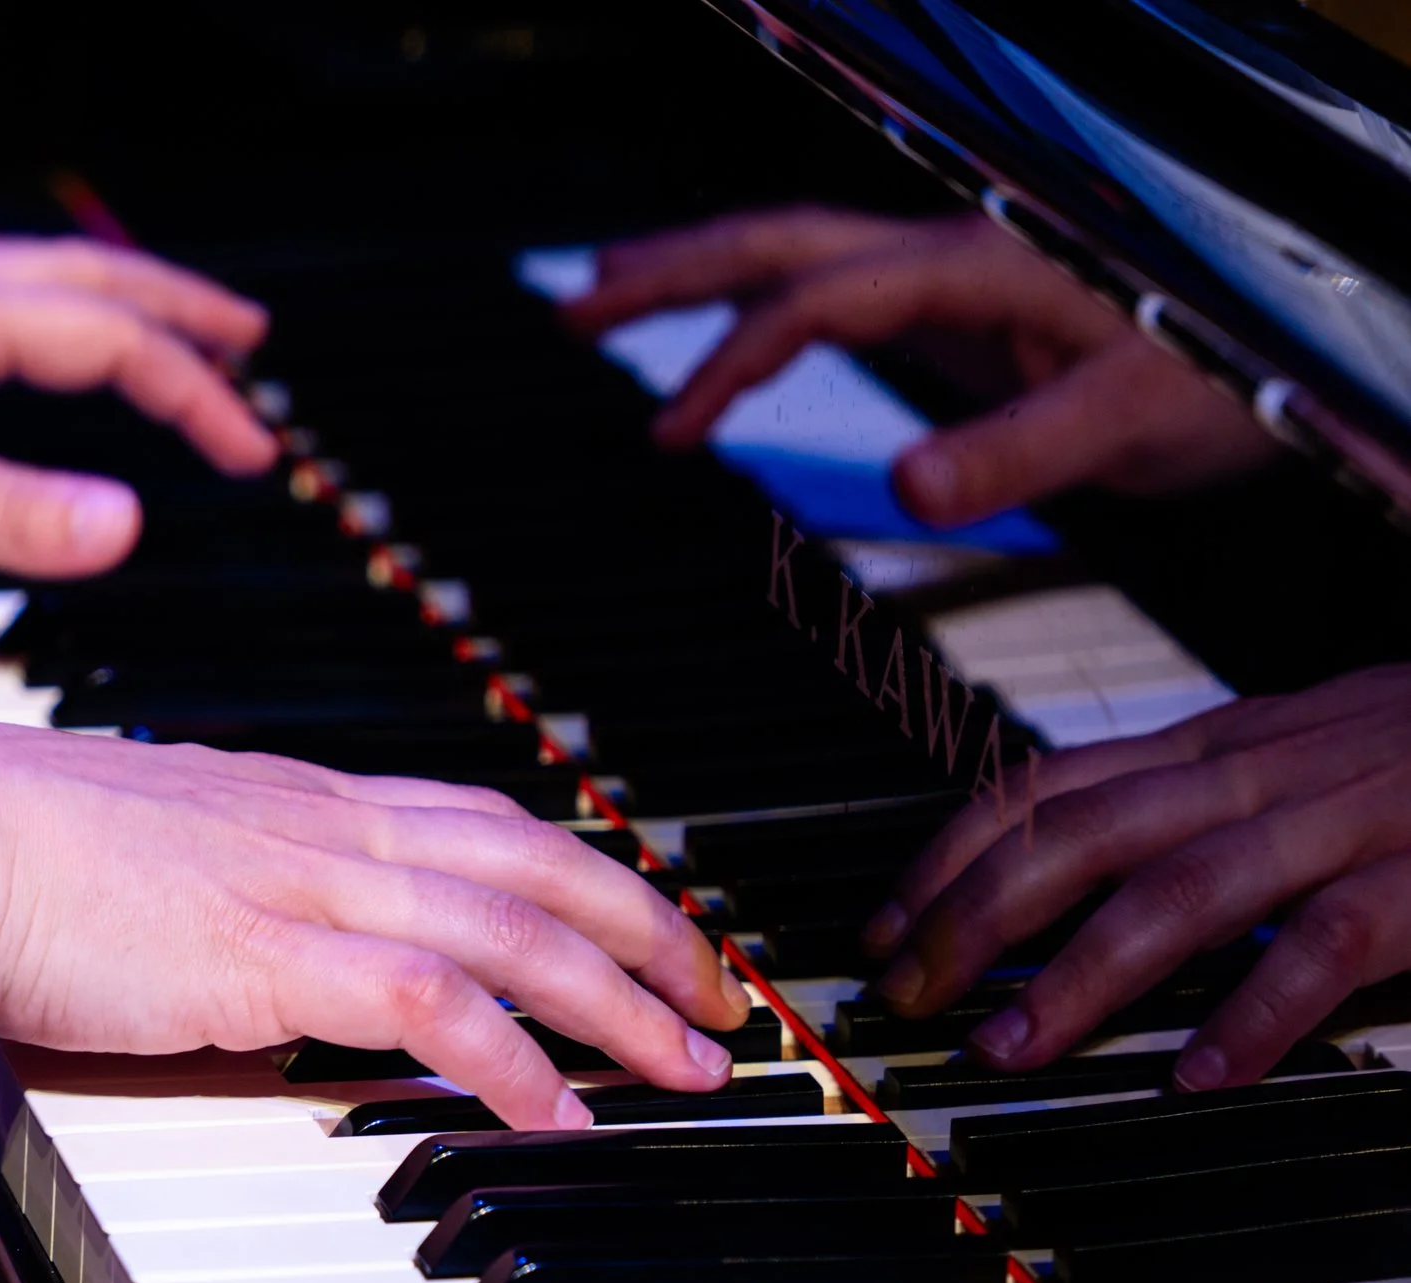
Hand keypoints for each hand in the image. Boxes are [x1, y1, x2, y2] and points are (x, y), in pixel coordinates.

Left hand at [0, 235, 276, 575]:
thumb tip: (128, 525)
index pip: (101, 338)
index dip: (190, 391)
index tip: (253, 451)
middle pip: (75, 284)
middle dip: (171, 313)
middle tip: (250, 340)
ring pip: (19, 298)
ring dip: (102, 319)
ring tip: (154, 350)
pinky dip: (27, 350)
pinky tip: (6, 390)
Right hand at [0, 723, 749, 1126]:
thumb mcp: (145, 839)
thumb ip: (224, 872)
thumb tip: (263, 926)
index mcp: (296, 796)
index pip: (483, 820)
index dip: (583, 872)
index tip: (642, 924)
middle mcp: (323, 827)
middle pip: (536, 862)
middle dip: (650, 932)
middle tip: (720, 1000)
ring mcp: (301, 885)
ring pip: (512, 928)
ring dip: (619, 1003)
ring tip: (687, 1070)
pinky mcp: (262, 955)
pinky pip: (427, 1002)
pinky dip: (509, 1059)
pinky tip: (554, 1115)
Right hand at [564, 208, 1278, 526]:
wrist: (1268, 365)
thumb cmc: (1221, 381)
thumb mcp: (1130, 419)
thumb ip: (1021, 448)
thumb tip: (907, 482)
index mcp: (977, 268)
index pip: (820, 297)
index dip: (735, 357)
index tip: (671, 430)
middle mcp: (949, 256)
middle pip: (780, 242)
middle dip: (670, 272)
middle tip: (572, 309)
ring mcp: (947, 279)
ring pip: (795, 256)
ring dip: (696, 278)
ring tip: (602, 302)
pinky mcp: (955, 310)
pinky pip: (826, 293)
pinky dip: (754, 311)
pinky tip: (722, 348)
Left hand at [862, 666, 1410, 1088]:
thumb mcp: (1298, 760)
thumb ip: (1197, 811)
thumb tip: (1074, 889)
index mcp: (1222, 744)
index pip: (1047, 784)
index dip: (947, 855)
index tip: (880, 928)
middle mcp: (1266, 769)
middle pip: (1080, 833)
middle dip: (972, 916)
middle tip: (902, 996)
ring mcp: (1349, 817)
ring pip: (1181, 887)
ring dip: (1079, 973)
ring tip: (1006, 1048)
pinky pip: (1331, 941)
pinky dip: (1258, 1006)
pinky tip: (1200, 1071)